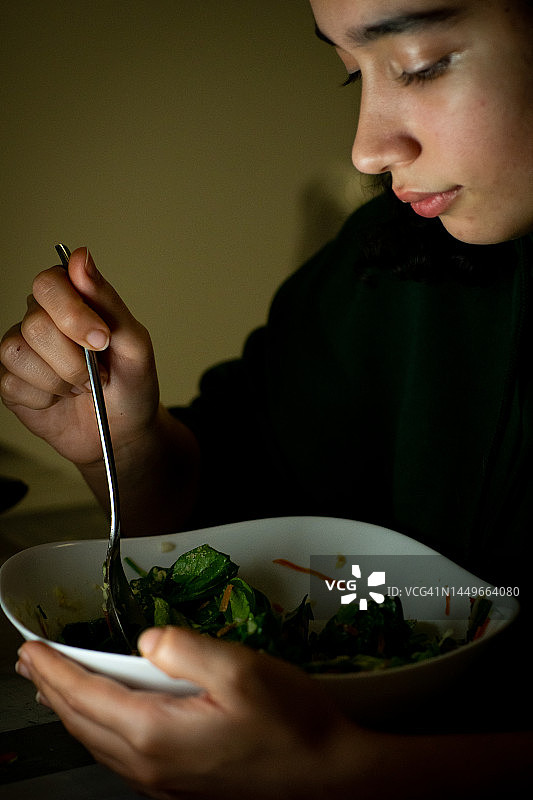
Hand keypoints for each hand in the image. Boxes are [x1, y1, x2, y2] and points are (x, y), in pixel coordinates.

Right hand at [0, 247, 158, 466]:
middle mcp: (41, 318)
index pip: (49, 282)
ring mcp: (23, 349)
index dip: (72, 312)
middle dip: (74, 360)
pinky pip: (12, 383)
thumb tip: (80, 257)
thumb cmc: (132, 384)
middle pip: (35, 324)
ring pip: (18, 353)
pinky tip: (61, 400)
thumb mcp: (135, 344)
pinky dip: (45, 399)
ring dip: (60, 380)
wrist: (124, 432)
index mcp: (72, 299)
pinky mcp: (10, 381)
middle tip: (98, 375)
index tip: (102, 340)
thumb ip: (108, 301)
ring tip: (80, 387)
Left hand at [15, 628, 368, 799]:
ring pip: (98, 742)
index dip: (54, 669)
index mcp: (156, 732)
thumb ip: (184, 648)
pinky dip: (99, 728)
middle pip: (83, 722)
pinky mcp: (180, 785)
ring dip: (71, 709)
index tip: (29, 649)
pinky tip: (106, 716)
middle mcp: (150, 764)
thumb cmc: (290, 723)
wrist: (327, 777)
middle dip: (52, 689)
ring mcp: (163, 781)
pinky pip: (120, 755)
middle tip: (31, 664)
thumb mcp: (241, 670)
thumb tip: (144, 642)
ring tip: (57, 685)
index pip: (85, 696)